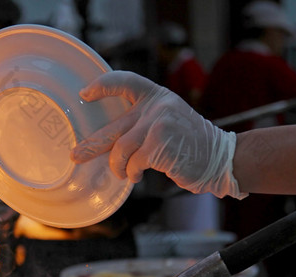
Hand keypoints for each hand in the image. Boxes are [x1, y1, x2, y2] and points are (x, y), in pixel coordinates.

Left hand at [70, 71, 246, 198]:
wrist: (219, 157)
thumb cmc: (189, 143)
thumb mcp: (169, 119)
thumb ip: (143, 121)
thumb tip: (108, 140)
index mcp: (157, 96)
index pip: (126, 81)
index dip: (103, 85)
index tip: (85, 94)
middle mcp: (157, 107)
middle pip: (115, 127)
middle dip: (93, 144)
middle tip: (76, 155)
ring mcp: (158, 125)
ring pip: (121, 150)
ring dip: (118, 167)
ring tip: (123, 173)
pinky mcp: (159, 146)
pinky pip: (133, 163)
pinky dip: (132, 173)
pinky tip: (137, 176)